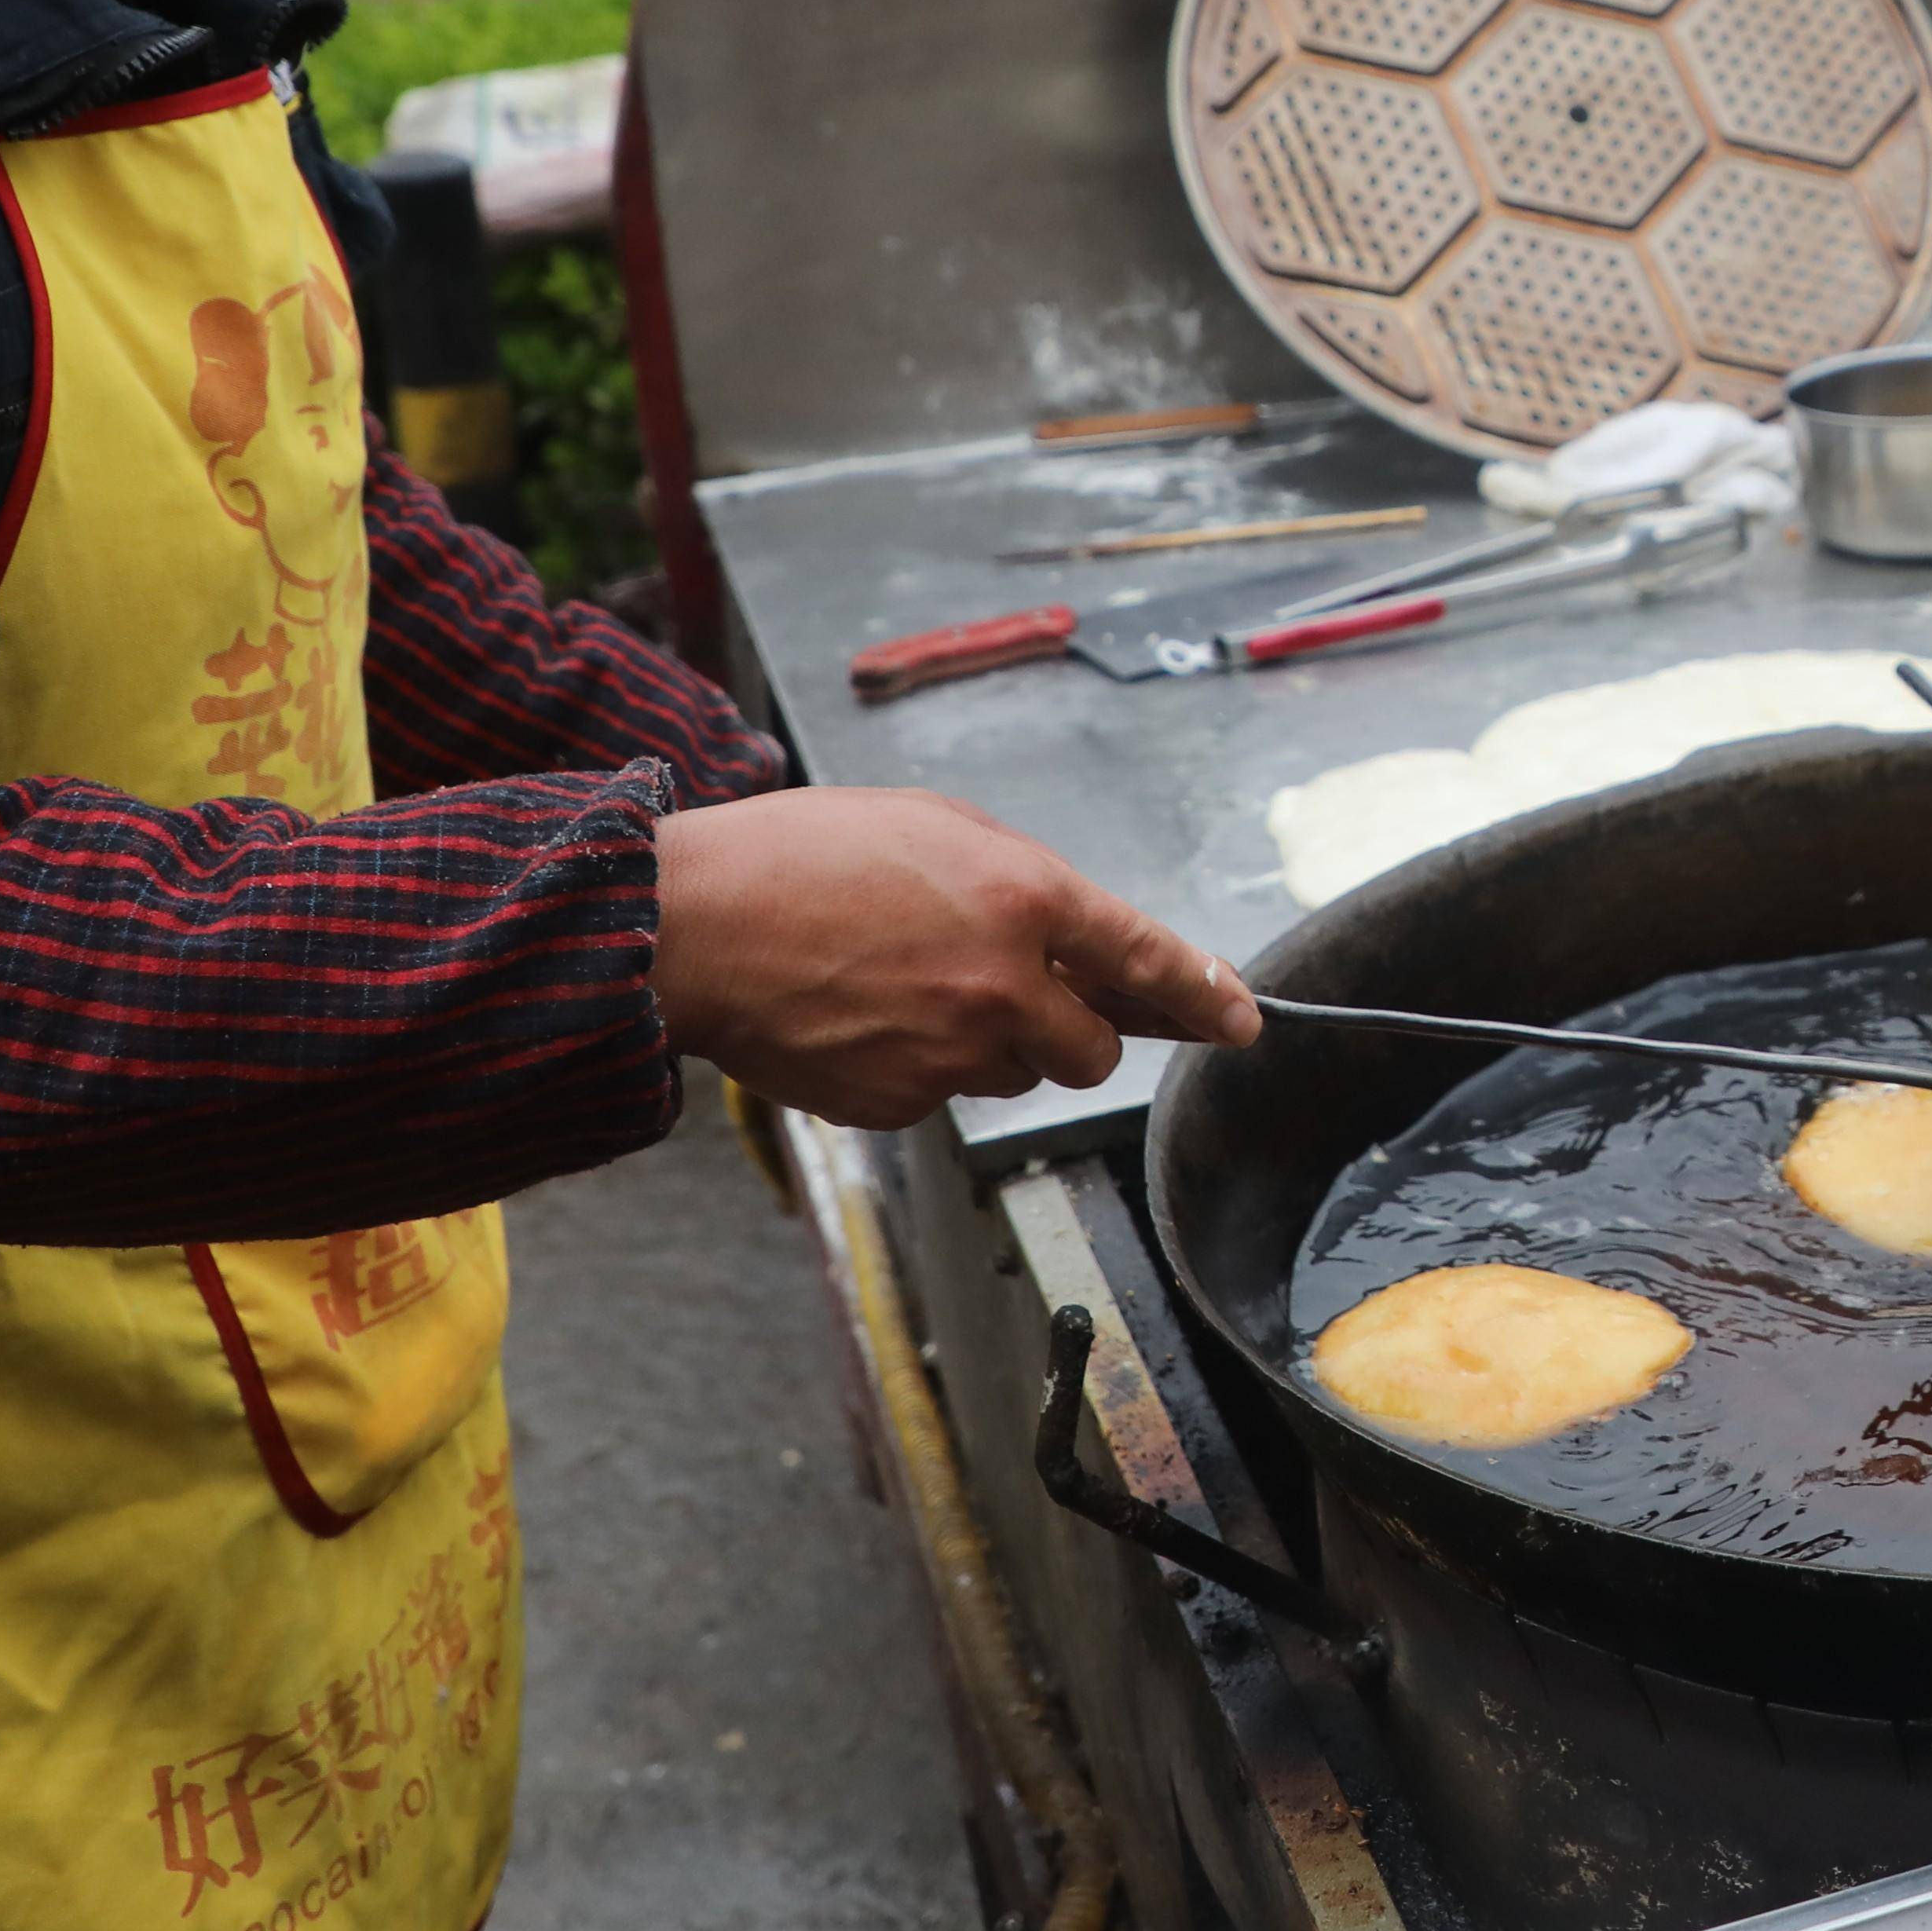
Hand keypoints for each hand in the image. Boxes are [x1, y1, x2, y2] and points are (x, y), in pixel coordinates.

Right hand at [651, 786, 1256, 1129]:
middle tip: (1023, 994)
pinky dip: (921, 1064)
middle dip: (1076, 1030)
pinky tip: (866, 1015)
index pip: (1149, 960)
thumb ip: (1020, 883)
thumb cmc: (801, 856)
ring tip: (906, 984)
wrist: (691, 926)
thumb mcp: (936, 827)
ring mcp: (949, 1054)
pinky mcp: (897, 1104)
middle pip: (1091, 1049)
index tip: (1240, 1021)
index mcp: (1023, 898)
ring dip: (990, 1041)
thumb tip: (1072, 938)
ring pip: (1013, 1072)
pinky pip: (941, 1094)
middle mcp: (1002, 986)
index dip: (1205, 995)